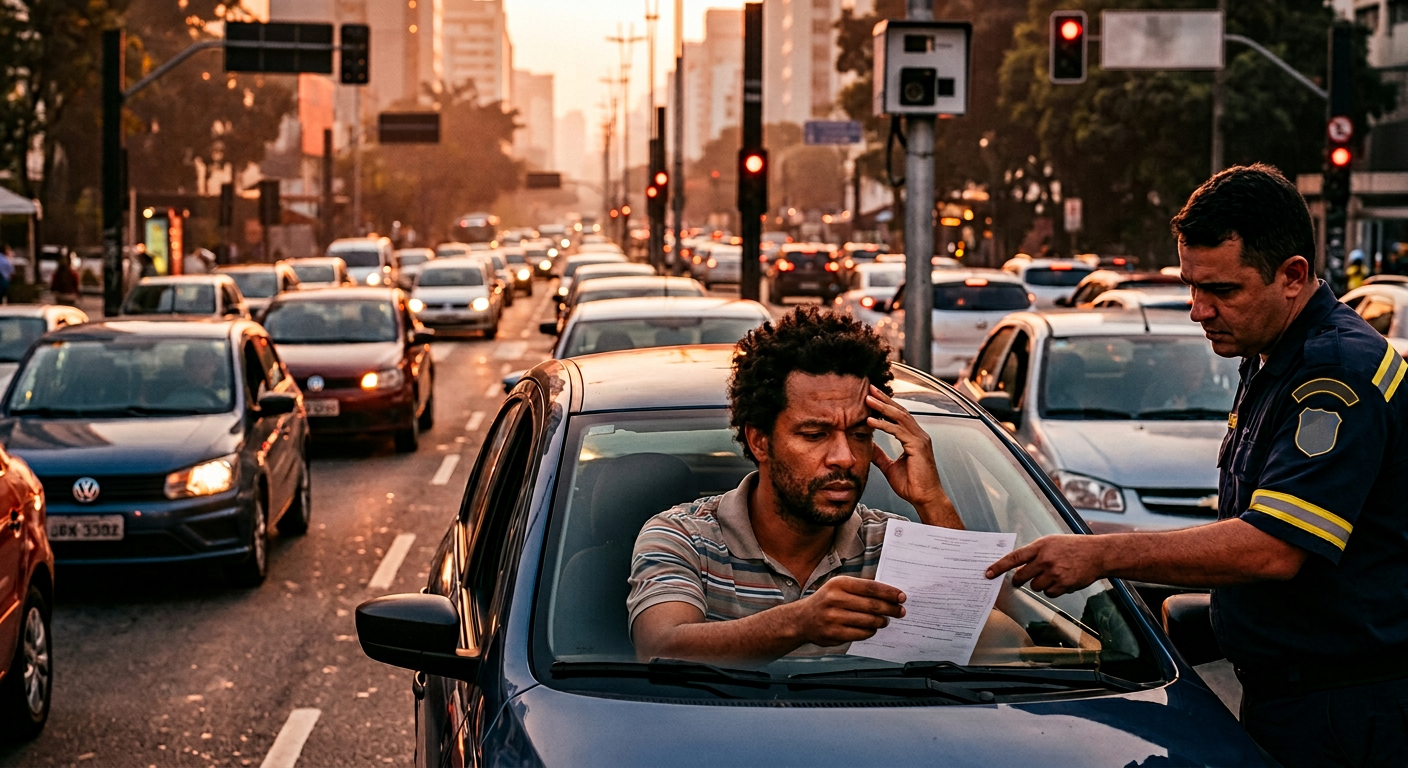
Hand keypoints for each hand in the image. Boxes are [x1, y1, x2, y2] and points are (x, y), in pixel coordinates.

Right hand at [789, 576, 905, 646]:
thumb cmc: (827, 601)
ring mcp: (833, 617)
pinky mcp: (834, 633)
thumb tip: (890, 595)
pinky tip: (871, 628)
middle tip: (900, 611)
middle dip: (891, 609)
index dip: (889, 593)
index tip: (901, 597)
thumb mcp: (839, 587)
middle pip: (872, 605)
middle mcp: (835, 599)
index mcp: (839, 583)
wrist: (802, 619)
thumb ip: (861, 589)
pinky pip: (862, 634)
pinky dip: (871, 631)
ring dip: (881, 621)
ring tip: (884, 620)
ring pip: (869, 621)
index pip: (871, 587)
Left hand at [866, 385, 958, 526]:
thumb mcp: (890, 467)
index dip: (886, 405)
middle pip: (900, 411)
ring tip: (867, 400)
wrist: (925, 498)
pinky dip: (884, 425)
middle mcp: (919, 436)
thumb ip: (880, 455)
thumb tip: (867, 445)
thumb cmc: (912, 485)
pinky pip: (899, 432)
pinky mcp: (918, 447)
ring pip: (900, 417)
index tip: (872, 397)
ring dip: (883, 407)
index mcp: (914, 438)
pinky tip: (871, 422)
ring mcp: (920, 440)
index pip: (899, 416)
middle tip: (869, 389)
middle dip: (884, 399)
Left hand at [985, 535, 1106, 596]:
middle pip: (1021, 576)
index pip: (1014, 557)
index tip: (988, 573)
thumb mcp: (1051, 542)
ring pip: (1035, 586)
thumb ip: (1035, 552)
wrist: (1097, 554)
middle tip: (1019, 580)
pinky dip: (1052, 590)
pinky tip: (1062, 580)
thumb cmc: (1073, 547)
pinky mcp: (1063, 585)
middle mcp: (1045, 559)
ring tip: (1052, 575)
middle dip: (1018, 580)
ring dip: (1040, 584)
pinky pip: (1049, 593)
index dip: (999, 566)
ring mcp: (1054, 573)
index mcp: (1040, 546)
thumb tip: (1017, 564)